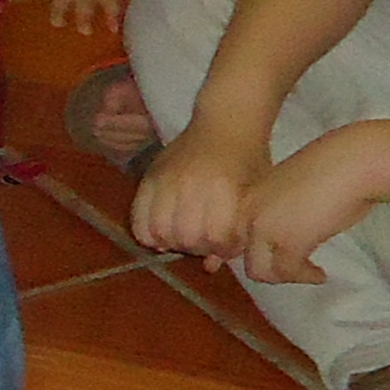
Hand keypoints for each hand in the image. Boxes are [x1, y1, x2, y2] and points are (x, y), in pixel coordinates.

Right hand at [131, 125, 264, 260]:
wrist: (226, 122)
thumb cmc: (248, 160)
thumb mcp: (252, 195)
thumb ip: (236, 233)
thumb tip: (211, 267)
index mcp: (225, 190)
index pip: (215, 238)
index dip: (221, 248)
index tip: (226, 244)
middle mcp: (193, 185)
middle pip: (186, 238)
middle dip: (196, 247)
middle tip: (204, 240)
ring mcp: (168, 180)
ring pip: (158, 231)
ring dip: (170, 242)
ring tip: (182, 236)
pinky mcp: (150, 176)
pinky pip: (138, 216)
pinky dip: (146, 231)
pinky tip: (160, 232)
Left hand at [236, 134, 376, 286]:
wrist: (353, 162)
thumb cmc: (335, 167)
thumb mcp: (293, 187)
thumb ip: (281, 208)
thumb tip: (288, 228)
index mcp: (249, 195)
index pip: (237, 235)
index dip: (257, 250)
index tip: (278, 256)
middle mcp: (249, 212)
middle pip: (245, 255)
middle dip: (269, 267)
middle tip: (294, 267)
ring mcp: (265, 229)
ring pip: (261, 271)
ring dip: (286, 276)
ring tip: (309, 273)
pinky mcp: (288, 243)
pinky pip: (288, 273)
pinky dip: (305, 277)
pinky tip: (319, 274)